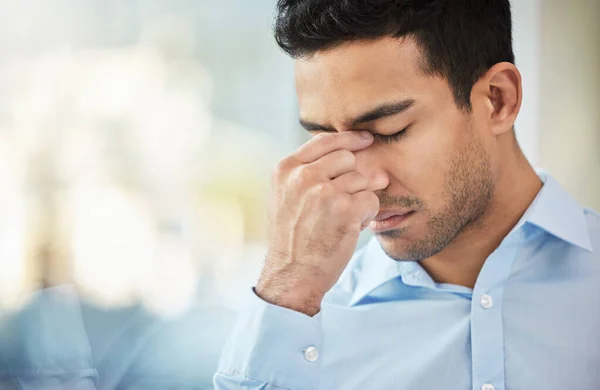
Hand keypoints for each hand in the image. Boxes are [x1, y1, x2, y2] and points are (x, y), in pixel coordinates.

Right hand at [255, 131, 378, 315]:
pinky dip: (367, 215)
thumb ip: (308, 171)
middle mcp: (304, 176)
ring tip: (343, 219)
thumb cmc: (292, 238)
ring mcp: (324, 192)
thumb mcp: (286, 197)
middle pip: (348, 158)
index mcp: (286, 169)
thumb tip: (356, 153)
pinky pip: (372, 200)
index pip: (325, 140)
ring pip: (362, 179)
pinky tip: (351, 227)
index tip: (365, 139)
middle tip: (344, 201)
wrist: (292, 274)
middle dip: (354, 177)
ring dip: (360, 199)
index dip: (350, 138)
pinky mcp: (345, 210)